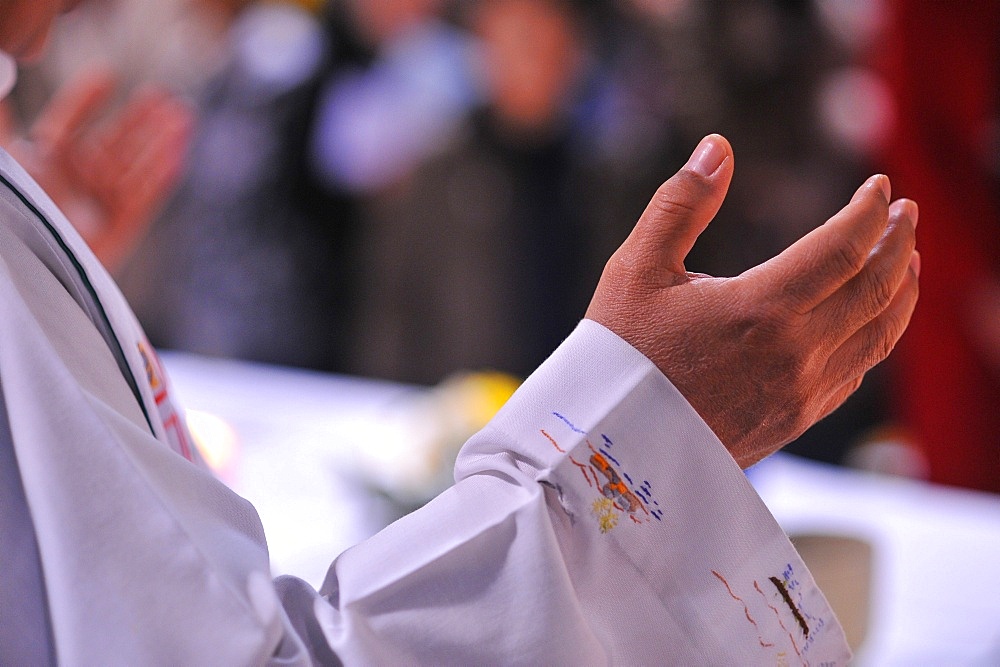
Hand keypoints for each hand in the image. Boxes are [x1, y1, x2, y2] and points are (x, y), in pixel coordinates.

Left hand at [2, 69, 191, 270]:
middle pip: (112, 144)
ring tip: (183, 114)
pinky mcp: (119, 230)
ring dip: (161, 140)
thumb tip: (1, 71)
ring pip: (136, 166)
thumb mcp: (6, 161)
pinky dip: (164, 175)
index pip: (66, 126)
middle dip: (139, 119)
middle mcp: (73, 184)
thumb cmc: (12, 215)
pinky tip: (180, 152)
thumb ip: (3, 119)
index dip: (85, 101)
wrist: (28, 267)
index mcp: (41, 166)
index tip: (108, 76)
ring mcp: (98, 208)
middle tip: (162, 94)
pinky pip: (147, 198)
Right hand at [586, 134, 919, 467]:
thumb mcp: (635, 269)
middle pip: (875, 289)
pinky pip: (855, 372)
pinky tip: (870, 321)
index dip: (867, 211)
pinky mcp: (794, 421)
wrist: (611, 447)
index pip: (841, 248)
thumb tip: (717, 147)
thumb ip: (679, 204)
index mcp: (760, 309)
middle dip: (898, 243)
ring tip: (908, 260)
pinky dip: (876, 336)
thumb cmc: (619, 355)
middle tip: (907, 212)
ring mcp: (800, 393)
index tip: (878, 185)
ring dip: (902, 291)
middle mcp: (794, 353)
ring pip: (878, 335)